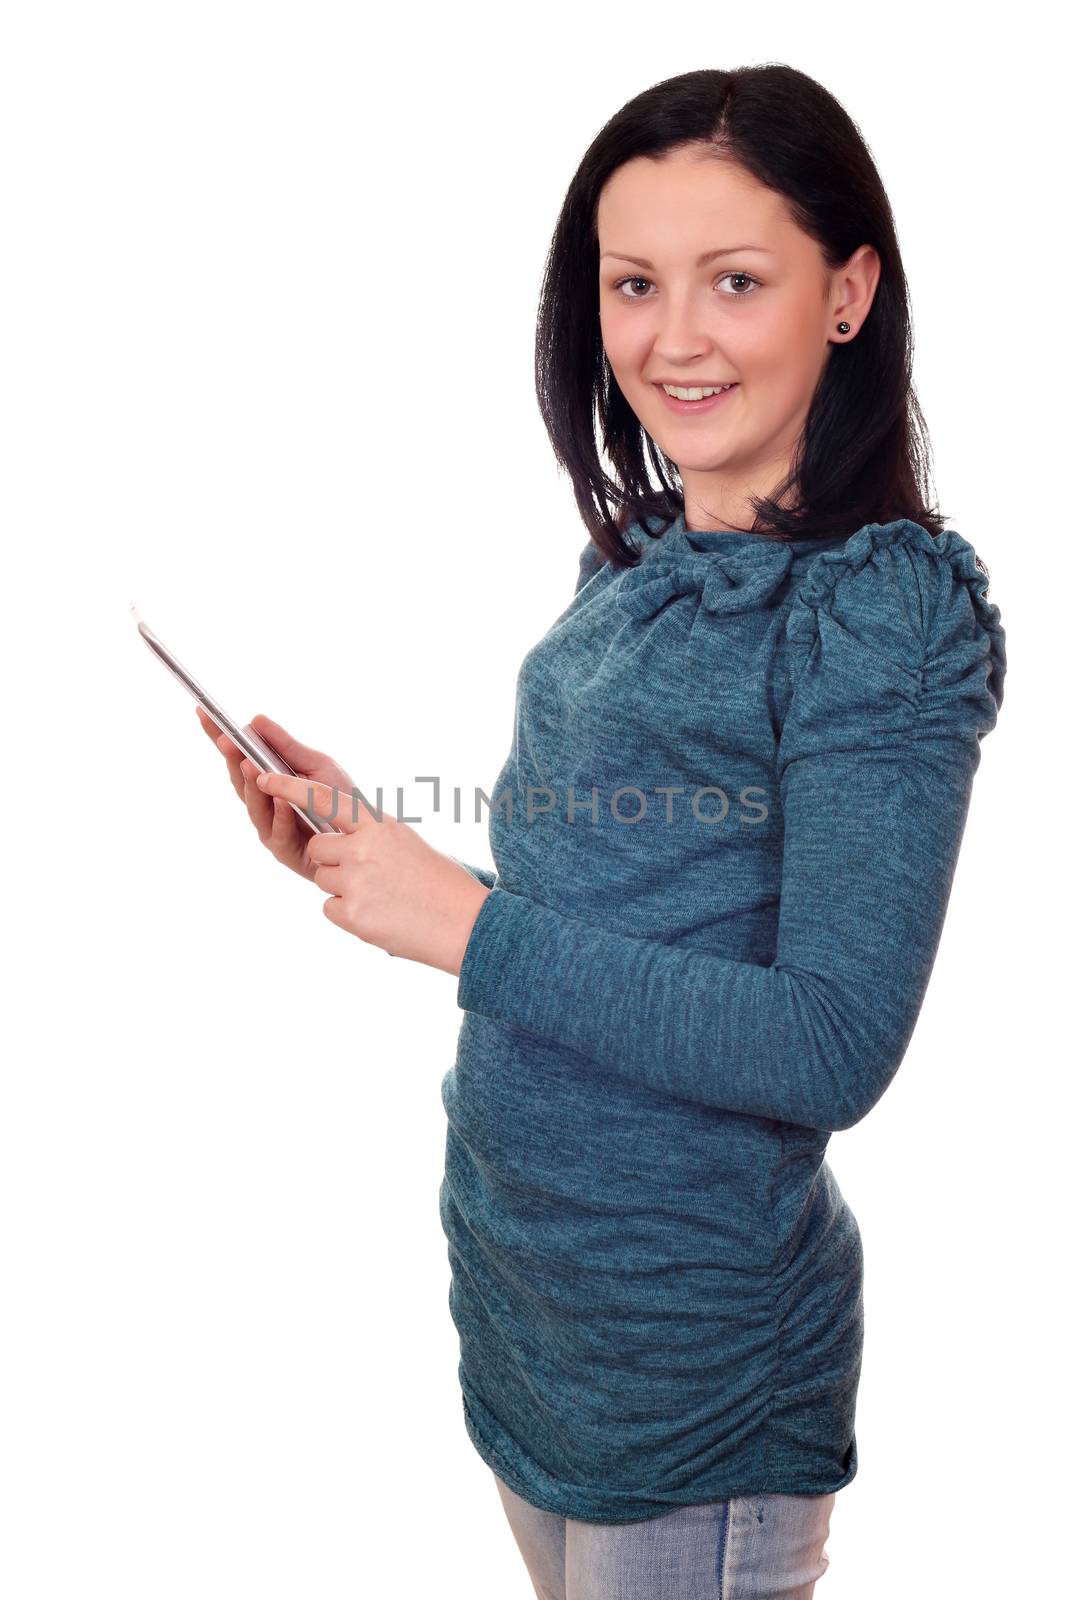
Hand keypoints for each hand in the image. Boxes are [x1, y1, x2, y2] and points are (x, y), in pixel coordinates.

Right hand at [196, 707, 357, 883]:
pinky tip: (282, 800)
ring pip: (255, 809)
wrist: (367, 835)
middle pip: (240, 782)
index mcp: (268, 783)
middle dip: (232, 761)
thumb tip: (255, 720)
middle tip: (227, 741)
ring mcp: (272, 830)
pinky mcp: (287, 853)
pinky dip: (280, 816)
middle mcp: (264, 807)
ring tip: (250, 765)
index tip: (204, 714)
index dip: (219, 738)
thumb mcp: (315, 764)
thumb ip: (286, 746)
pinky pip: (280, 834)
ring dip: (252, 787)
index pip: (238, 759)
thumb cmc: (340, 799)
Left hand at [255, 770, 491, 975]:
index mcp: (378, 825)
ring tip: (381, 895)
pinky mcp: (351, 914)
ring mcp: (355, 882)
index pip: (322, 799)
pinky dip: (348, 914)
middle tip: (370, 873)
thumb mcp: (404, 843)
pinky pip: (329, 908)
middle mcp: (363, 849)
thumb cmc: (437, 881)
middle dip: (333, 859)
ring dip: (344, 888)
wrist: (465, 924)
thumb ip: (368, 835)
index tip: (261, 777)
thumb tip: (332, 841)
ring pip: (324, 878)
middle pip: (319, 848)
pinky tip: (379, 914)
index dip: (288, 788)